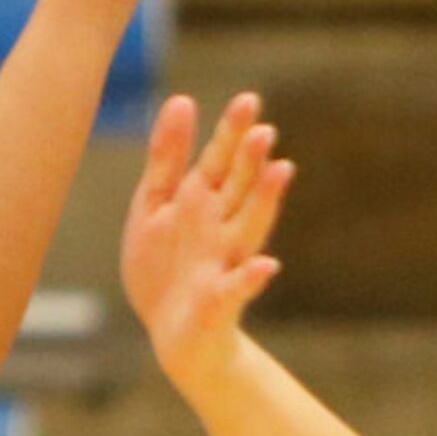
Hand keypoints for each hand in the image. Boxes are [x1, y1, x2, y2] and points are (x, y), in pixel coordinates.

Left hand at [121, 93, 292, 390]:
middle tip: (264, 129)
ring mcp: (225, 262)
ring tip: (282, 171)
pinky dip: (252, 278)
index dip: (233, 132)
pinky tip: (267, 266)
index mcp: (202, 202)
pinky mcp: (221, 299)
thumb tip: (182, 99)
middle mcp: (221, 227)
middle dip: (250, 159)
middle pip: (238, 187)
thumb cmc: (165, 268)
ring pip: (249, 226)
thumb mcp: (154, 205)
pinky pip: (239, 288)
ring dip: (265, 200)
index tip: (249, 99)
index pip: (220, 160)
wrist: (174, 336)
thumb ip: (167, 156)